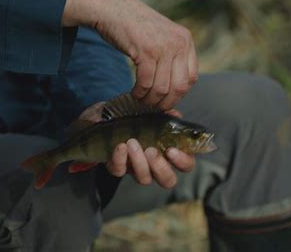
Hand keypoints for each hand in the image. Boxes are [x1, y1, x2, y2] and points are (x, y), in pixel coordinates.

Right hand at [63, 0, 197, 109]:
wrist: (113, 10)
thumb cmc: (134, 28)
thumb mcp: (162, 39)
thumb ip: (171, 59)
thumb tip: (174, 92)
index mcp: (186, 40)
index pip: (191, 78)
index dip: (179, 95)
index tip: (166, 100)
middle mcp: (179, 43)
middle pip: (179, 87)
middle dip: (165, 102)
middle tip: (153, 106)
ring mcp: (163, 46)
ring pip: (162, 88)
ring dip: (149, 100)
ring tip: (140, 99)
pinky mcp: (146, 50)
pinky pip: (146, 82)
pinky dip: (139, 92)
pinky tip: (134, 92)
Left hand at [79, 103, 195, 188]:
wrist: (104, 114)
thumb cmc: (133, 114)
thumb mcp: (149, 110)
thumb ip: (164, 114)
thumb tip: (175, 115)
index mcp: (168, 151)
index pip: (186, 164)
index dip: (182, 161)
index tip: (171, 150)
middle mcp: (155, 164)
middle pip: (168, 181)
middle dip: (161, 169)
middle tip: (152, 152)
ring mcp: (136, 168)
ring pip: (144, 178)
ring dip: (139, 162)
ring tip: (132, 142)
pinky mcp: (118, 167)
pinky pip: (120, 171)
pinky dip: (120, 159)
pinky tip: (120, 146)